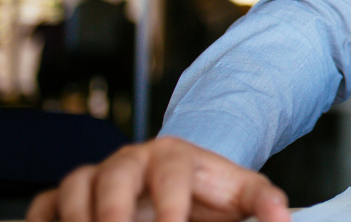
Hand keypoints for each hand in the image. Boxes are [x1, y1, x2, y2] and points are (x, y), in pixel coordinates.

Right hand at [26, 136, 289, 221]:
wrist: (183, 184)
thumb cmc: (210, 191)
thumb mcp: (241, 192)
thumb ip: (264, 202)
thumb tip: (284, 218)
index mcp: (174, 155)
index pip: (170, 170)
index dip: (171, 200)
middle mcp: (130, 161)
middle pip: (114, 175)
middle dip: (113, 208)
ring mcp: (96, 177)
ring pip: (74, 187)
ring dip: (79, 215)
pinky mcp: (70, 197)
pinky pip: (47, 205)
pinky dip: (47, 220)